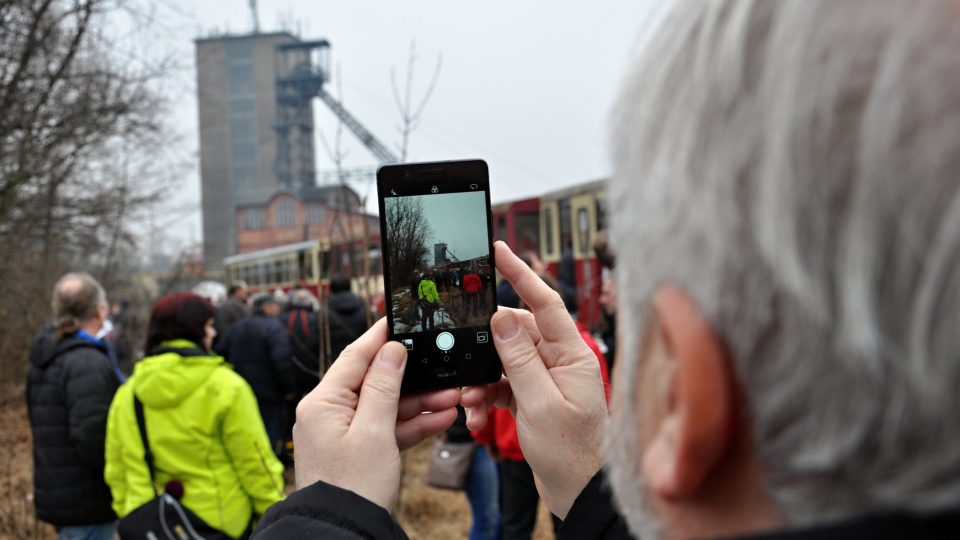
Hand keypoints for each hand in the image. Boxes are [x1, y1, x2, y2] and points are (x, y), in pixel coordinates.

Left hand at [292, 318, 459, 508]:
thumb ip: (384, 386)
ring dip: (419, 402)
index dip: (380, 337)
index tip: (401, 318)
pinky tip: (440, 418)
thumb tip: (392, 349)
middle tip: (442, 367)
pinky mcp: (358, 450)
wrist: (345, 532)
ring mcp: (344, 433)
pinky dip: (412, 425)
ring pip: (386, 406)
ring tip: (452, 397)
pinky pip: (387, 428)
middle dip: (412, 378)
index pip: (355, 357)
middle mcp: (329, 413)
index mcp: (323, 402)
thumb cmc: (352, 485)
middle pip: (374, 381)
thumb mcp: (374, 430)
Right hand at [461, 242, 607, 518]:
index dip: (521, 274)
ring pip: (504, 360)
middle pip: (515, 333)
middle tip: (468, 365)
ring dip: (482, 378)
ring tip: (471, 401)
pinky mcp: (534, 397)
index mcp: (572, 355)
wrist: (579, 492)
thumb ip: (519, 359)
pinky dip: (486, 395)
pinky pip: (503, 383)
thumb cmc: (572, 453)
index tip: (500, 251)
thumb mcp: (539, 403)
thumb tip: (501, 318)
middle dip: (487, 347)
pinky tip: (477, 415)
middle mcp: (561, 361)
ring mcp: (547, 379)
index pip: (545, 303)